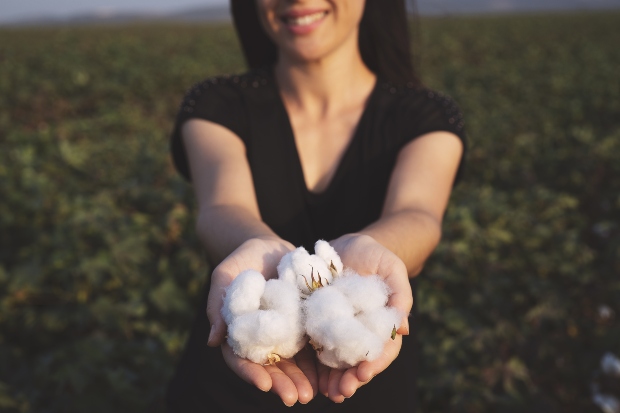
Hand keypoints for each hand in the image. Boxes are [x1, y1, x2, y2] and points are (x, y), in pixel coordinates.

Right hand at [206, 236, 317, 405]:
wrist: (269, 247)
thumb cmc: (240, 261)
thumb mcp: (224, 276)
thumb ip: (218, 305)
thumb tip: (214, 340)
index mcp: (238, 334)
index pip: (240, 359)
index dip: (251, 373)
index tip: (264, 384)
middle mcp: (263, 339)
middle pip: (270, 367)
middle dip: (282, 384)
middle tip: (295, 398)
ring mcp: (286, 334)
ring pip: (293, 362)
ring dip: (302, 379)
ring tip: (313, 393)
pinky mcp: (306, 324)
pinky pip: (314, 344)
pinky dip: (321, 360)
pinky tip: (331, 372)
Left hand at [319, 234, 413, 401]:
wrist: (349, 245)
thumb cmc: (376, 256)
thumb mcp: (392, 268)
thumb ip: (400, 295)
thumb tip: (403, 328)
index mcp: (382, 324)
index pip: (383, 350)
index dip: (374, 363)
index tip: (364, 373)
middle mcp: (361, 332)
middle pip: (358, 361)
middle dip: (351, 379)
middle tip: (342, 391)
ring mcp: (339, 329)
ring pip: (337, 360)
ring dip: (332, 379)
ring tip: (326, 392)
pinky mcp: (317, 322)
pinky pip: (315, 345)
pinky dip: (312, 362)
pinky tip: (306, 374)